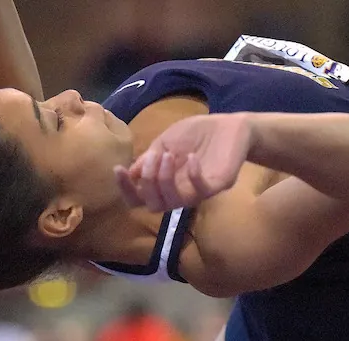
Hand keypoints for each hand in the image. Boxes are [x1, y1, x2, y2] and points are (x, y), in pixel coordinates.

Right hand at [115, 113, 253, 210]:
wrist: (230, 126)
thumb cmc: (196, 134)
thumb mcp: (166, 141)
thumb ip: (150, 157)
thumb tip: (131, 172)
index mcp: (165, 183)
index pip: (140, 199)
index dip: (127, 190)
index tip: (119, 169)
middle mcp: (179, 192)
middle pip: (154, 206)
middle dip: (148, 182)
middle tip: (155, 157)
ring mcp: (198, 192)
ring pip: (174, 203)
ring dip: (165, 180)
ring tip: (169, 155)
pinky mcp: (217, 186)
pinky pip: (201, 190)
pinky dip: (192, 175)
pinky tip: (192, 158)